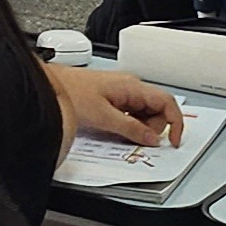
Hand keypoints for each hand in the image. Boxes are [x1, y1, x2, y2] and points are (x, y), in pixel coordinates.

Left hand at [49, 62, 183, 147]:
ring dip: (139, 128)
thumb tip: (152, 139)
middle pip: (157, 111)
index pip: (167, 102)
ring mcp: (121, 93)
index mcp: (132, 86)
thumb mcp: (103, 116)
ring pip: (144, 114)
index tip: (174, 140)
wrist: (49, 85)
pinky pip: (130, 114)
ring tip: (120, 133)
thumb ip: (131, 129)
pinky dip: (129, 125)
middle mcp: (130, 87)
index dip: (175, 123)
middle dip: (152, 129)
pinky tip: (115, 129)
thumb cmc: (71, 92)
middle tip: (137, 139)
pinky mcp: (112, 99)